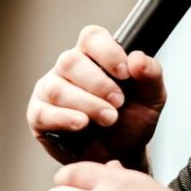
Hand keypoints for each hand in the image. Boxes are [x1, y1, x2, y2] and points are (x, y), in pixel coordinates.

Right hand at [27, 25, 165, 165]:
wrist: (122, 154)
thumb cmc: (133, 120)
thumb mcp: (152, 97)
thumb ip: (151, 74)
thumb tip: (137, 58)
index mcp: (95, 55)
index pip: (92, 37)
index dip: (107, 52)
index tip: (125, 73)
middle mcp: (69, 67)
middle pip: (70, 61)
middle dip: (98, 84)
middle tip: (118, 103)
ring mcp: (50, 89)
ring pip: (58, 88)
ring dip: (87, 103)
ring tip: (108, 119)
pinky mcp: (39, 115)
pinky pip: (44, 112)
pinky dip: (65, 118)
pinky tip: (82, 124)